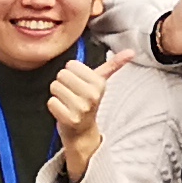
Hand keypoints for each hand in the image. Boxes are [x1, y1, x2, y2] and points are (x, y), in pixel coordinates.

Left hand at [46, 53, 114, 179]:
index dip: (71, 73)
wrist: (82, 131)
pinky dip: (54, 106)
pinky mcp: (69, 119)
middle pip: (61, 75)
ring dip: (58, 94)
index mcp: (99, 83)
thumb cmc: (88, 102)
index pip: (71, 65)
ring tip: (67, 101)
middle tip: (71, 93)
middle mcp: (92, 95)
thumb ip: (113, 65)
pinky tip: (63, 110)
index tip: (78, 82)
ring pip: (55, 87)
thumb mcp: (100, 82)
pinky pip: (51, 102)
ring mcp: (81, 108)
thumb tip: (131, 52)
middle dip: (63, 83)